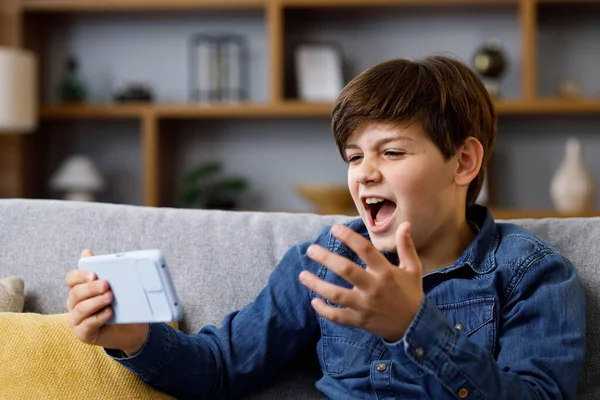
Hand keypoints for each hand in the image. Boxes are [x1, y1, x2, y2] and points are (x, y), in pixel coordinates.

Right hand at [66, 249, 149, 354]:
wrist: (131, 328)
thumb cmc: (120, 304)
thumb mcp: (116, 286)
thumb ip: (104, 270)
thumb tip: (86, 251)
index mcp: (80, 288)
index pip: (71, 278)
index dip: (80, 275)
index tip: (94, 274)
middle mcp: (74, 303)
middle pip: (76, 293)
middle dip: (91, 288)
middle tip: (106, 285)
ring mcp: (77, 319)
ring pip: (80, 309)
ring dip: (95, 302)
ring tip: (110, 297)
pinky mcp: (83, 334)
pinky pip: (86, 325)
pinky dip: (98, 318)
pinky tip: (109, 312)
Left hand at [299, 222, 423, 342]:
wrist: (415, 327)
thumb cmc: (411, 294)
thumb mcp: (413, 269)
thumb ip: (406, 246)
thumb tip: (405, 224)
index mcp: (386, 272)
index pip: (365, 250)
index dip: (349, 237)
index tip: (334, 229)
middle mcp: (374, 288)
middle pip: (346, 270)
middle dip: (326, 259)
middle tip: (311, 250)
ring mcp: (365, 306)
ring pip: (337, 295)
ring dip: (317, 285)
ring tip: (302, 275)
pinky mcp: (360, 321)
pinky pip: (338, 316)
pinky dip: (324, 310)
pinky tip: (313, 301)